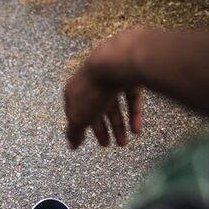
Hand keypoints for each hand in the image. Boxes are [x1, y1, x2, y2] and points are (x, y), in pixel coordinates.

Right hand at [64, 29, 144, 148]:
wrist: (116, 63)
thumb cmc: (92, 90)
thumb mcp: (79, 116)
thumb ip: (74, 131)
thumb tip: (71, 145)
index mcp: (75, 90)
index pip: (77, 111)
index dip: (82, 127)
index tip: (87, 142)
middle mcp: (92, 83)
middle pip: (96, 109)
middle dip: (103, 129)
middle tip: (108, 144)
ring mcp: (111, 79)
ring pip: (114, 105)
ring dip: (118, 126)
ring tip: (124, 142)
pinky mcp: (129, 77)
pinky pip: (131, 98)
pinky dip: (133, 114)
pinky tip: (137, 129)